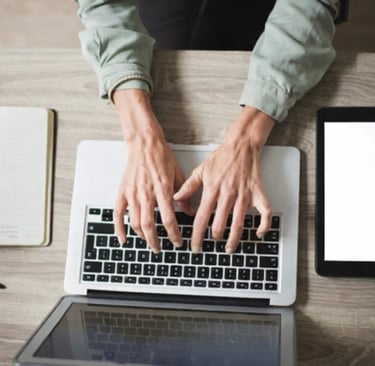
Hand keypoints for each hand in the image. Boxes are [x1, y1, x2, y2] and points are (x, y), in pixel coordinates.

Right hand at [112, 89, 193, 252]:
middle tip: (160, 249)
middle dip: (155, 241)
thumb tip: (190, 211)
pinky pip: (118, 214)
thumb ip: (184, 195)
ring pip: (135, 222)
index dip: (174, 234)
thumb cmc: (161, 156)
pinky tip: (123, 238)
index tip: (177, 242)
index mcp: (162, 190)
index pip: (168, 219)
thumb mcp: (178, 174)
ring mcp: (132, 193)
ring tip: (148, 242)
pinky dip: (119, 228)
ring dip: (142, 236)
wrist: (145, 143)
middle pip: (149, 225)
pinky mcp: (123, 192)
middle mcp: (146, 194)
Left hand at [174, 106, 274, 253]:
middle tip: (211, 243)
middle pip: (220, 224)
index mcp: (212, 190)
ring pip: (239, 224)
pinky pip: (265, 213)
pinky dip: (263, 225)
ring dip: (234, 239)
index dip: (197, 236)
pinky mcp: (258, 193)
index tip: (195, 246)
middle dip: (214, 238)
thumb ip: (188, 186)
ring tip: (229, 248)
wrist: (241, 145)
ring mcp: (244, 195)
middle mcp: (228, 195)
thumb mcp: (200, 170)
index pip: (201, 219)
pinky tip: (258, 234)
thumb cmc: (222, 158)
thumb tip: (176, 199)